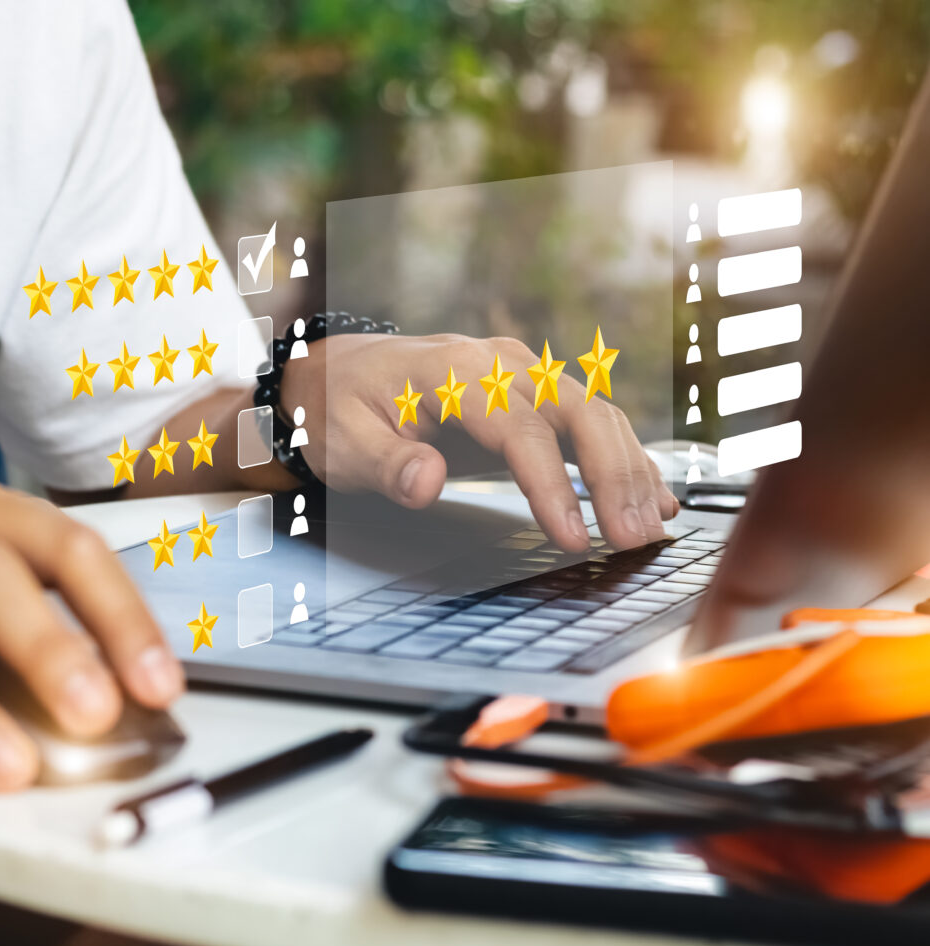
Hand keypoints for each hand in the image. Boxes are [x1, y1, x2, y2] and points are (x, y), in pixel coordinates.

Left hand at [280, 333, 678, 551]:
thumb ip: (388, 465)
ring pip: (593, 415)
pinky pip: (587, 424)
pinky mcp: (531, 397)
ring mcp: (520, 375)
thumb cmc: (341, 409)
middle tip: (633, 537)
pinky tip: (655, 497)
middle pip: (576, 410)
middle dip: (613, 474)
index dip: (550, 483)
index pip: (518, 426)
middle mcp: (498, 363)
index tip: (571, 535)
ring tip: (650, 529)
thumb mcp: (346, 443)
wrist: (335, 375)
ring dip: (628, 470)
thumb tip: (426, 483)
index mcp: (452, 369)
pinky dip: (623, 459)